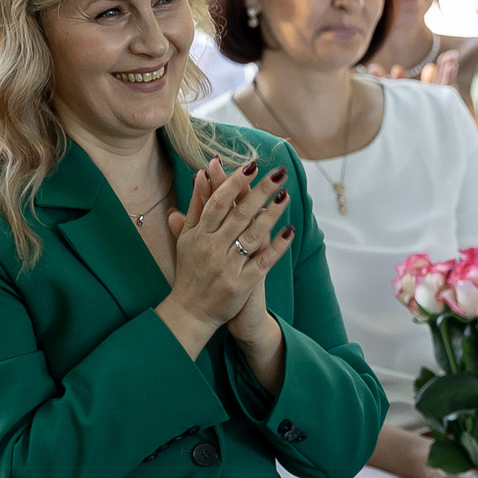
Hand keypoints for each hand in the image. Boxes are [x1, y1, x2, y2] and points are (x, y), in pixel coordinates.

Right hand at [157, 157, 294, 356]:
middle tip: (279, 172)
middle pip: (239, 214)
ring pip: (252, 235)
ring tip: (286, 195)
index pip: (218, 202)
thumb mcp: (187, 238)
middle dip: (260, 191)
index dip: (235, 182)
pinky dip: (277, 247)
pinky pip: (263, 262)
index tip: (253, 165)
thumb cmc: (190, 271)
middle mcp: (212, 248)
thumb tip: (201, 174)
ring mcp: (227, 267)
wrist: (190, 312)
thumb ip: (196, 206)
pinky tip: (290, 232)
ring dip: (271, 214)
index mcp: (199, 234)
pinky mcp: (241, 285)